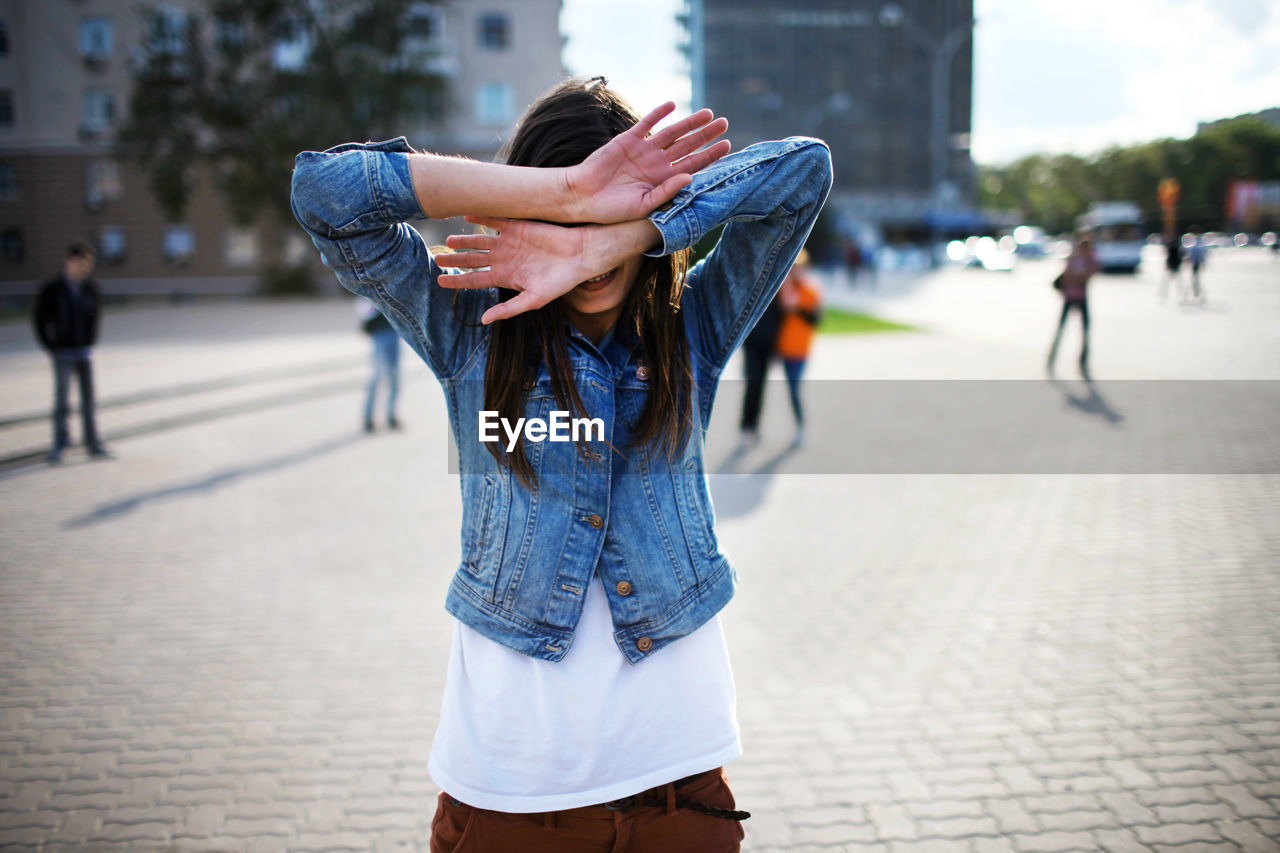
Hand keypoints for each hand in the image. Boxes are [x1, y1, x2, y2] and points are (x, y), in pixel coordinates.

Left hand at [438, 216, 634, 324]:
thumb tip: (483, 320)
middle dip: (454, 259)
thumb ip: (508, 309)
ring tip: (448, 240)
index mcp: (505, 277)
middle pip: (473, 259)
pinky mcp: (518, 225)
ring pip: (479, 240)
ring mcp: (509, 241)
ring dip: (464, 240)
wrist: (579, 255)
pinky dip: (480, 217)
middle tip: (437, 258)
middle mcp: (504, 259)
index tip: (439, 281)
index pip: (475, 280)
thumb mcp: (533, 300)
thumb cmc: (560, 281)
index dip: (457, 281)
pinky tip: (466, 215)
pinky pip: (494, 219)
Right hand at [565, 102, 729, 223]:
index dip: (710, 155)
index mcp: (663, 180)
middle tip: (725, 123)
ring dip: (689, 122)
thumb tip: (691, 177)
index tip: (727, 145)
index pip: (693, 165)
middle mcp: (657, 163)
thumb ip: (667, 191)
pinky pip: (646, 123)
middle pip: (687, 145)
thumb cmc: (612, 209)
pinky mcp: (628, 139)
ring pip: (672, 132)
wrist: (583, 197)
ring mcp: (643, 150)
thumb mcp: (643, 205)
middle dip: (706, 134)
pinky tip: (673, 105)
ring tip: (708, 113)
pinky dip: (659, 114)